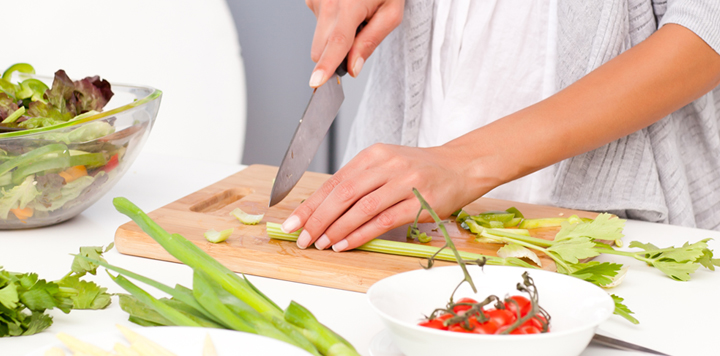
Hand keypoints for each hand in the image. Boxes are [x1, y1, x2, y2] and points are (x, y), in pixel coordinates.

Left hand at [280, 143, 492, 251]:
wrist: (460, 166)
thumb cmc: (419, 170)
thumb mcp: (386, 165)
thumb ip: (359, 182)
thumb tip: (322, 209)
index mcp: (374, 154)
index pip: (335, 181)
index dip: (311, 204)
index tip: (293, 221)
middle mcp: (388, 165)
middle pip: (344, 194)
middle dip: (318, 218)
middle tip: (302, 237)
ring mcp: (406, 183)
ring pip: (362, 208)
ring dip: (337, 229)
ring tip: (321, 244)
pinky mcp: (421, 202)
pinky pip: (383, 221)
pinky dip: (360, 234)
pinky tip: (345, 244)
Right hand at [305, 0, 403, 86]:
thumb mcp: (391, 13)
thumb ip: (371, 41)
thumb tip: (353, 67)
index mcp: (349, 5)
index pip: (336, 43)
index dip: (326, 65)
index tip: (316, 81)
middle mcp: (328, 1)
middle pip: (321, 48)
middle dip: (335, 54)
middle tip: (358, 36)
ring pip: (319, 37)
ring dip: (335, 35)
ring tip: (355, 15)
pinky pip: (318, 23)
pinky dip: (331, 23)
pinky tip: (346, 7)